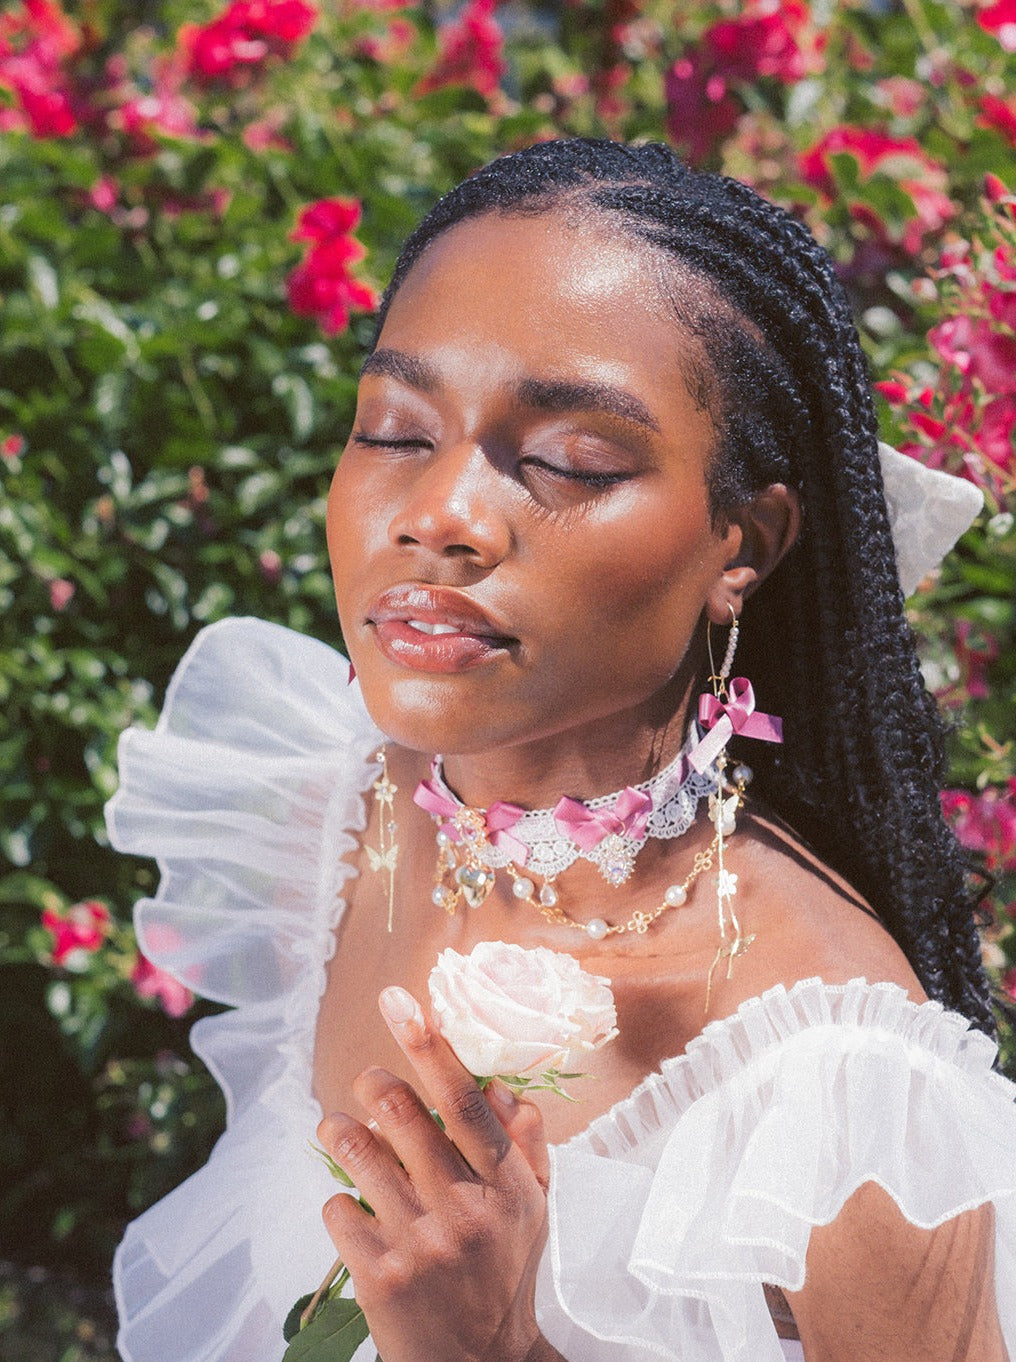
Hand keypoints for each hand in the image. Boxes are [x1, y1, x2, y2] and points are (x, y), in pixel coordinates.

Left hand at [317, 986, 560, 1361]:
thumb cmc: (503, 1276)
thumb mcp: (533, 1212)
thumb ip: (527, 1146)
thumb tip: (508, 1087)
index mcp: (509, 1186)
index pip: (465, 1099)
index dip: (431, 1045)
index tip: (403, 1003)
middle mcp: (467, 1211)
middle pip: (401, 1115)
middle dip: (373, 1084)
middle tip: (367, 1080)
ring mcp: (421, 1245)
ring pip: (358, 1154)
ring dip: (341, 1131)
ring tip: (339, 1128)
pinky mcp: (379, 1278)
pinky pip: (337, 1208)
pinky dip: (338, 1200)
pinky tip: (355, 1212)